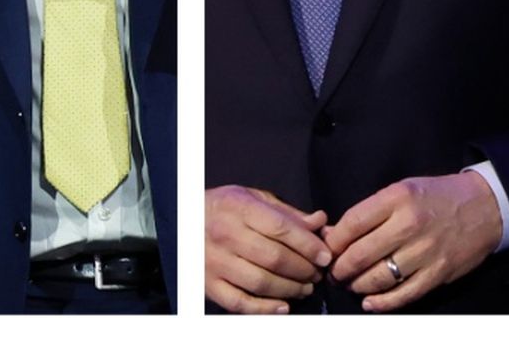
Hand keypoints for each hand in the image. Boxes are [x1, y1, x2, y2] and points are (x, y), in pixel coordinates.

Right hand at [205, 185, 330, 313]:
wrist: (183, 219)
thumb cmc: (225, 208)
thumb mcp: (254, 198)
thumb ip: (288, 213)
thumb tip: (320, 222)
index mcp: (239, 208)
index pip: (281, 229)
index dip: (308, 245)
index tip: (325, 256)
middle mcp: (225, 234)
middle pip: (274, 258)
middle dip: (303, 269)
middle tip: (316, 273)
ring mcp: (215, 262)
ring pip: (260, 282)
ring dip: (290, 289)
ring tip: (305, 287)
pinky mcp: (208, 284)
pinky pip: (240, 303)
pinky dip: (264, 309)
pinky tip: (283, 307)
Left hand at [323, 172, 500, 312]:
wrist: (486, 206)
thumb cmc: (438, 196)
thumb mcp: (402, 189)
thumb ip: (370, 211)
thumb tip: (333, 233)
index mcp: (398, 198)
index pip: (353, 223)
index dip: (334, 241)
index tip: (327, 249)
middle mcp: (411, 224)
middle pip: (361, 254)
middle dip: (340, 269)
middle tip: (334, 273)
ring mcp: (426, 251)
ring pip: (379, 278)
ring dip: (358, 286)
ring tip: (351, 284)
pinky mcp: (438, 273)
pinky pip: (404, 294)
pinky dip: (383, 303)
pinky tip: (370, 302)